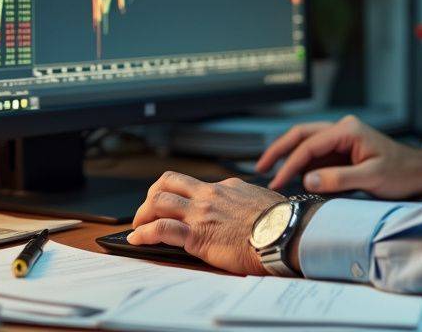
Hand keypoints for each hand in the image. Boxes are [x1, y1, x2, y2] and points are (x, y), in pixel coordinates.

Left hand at [128, 171, 284, 275]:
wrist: (284, 232)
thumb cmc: (281, 221)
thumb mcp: (263, 201)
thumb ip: (248, 200)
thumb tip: (247, 205)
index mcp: (226, 187)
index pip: (194, 184)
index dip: (179, 195)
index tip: (176, 205)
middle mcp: (209, 195)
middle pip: (168, 183)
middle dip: (152, 195)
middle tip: (148, 210)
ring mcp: (201, 213)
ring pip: (158, 201)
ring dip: (142, 213)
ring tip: (138, 225)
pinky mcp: (197, 235)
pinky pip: (160, 229)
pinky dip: (143, 233)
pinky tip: (137, 240)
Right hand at [255, 114, 421, 198]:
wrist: (420, 173)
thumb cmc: (402, 172)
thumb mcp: (372, 177)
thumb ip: (339, 178)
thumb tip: (308, 179)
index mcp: (348, 130)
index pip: (309, 144)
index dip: (290, 163)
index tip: (277, 181)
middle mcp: (342, 131)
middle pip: (301, 135)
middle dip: (279, 150)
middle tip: (260, 168)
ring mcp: (342, 141)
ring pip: (306, 144)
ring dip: (288, 157)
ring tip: (271, 175)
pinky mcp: (343, 153)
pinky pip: (317, 156)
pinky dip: (302, 166)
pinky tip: (293, 179)